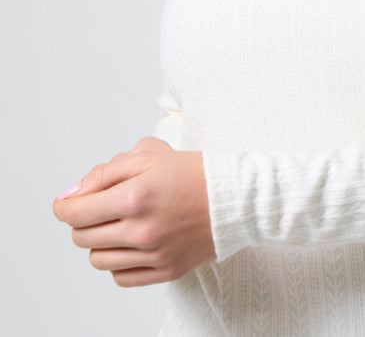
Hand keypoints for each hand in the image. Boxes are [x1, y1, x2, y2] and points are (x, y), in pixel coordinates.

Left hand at [52, 136, 215, 286]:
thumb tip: (72, 195)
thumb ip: (104, 172)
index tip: (66, 204)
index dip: (64, 206)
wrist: (234, 197)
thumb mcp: (148, 155)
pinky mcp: (165, 271)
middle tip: (101, 207)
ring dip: (100, 241)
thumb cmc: (192, 172)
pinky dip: (119, 262)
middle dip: (83, 220)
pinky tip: (131, 243)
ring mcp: (153, 255)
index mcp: (135, 196)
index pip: (75, 213)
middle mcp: (141, 230)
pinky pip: (121, 277)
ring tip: (119, 224)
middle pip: (82, 236)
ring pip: (98, 259)